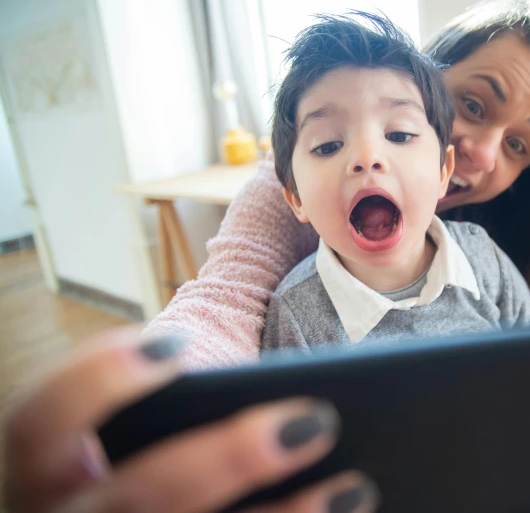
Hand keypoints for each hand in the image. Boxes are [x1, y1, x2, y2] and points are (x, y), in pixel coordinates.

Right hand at [3, 326, 377, 512]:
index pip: (36, 425)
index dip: (92, 384)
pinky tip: (345, 509)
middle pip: (133, 501)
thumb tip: (269, 188)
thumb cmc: (161, 433)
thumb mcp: (165, 381)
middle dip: (220, 463)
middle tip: (311, 421)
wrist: (152, 509)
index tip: (173, 344)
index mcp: (53, 463)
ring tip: (354, 484)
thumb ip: (213, 297)